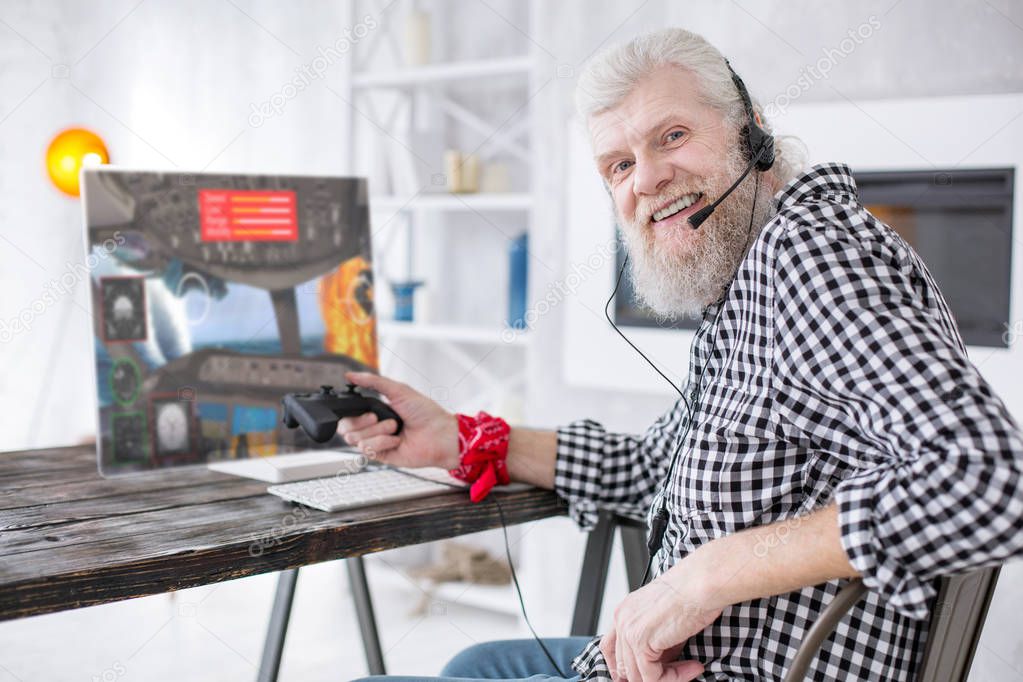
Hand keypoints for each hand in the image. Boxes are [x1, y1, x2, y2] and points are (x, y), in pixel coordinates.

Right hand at [338, 371, 457, 469]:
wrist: (439, 435)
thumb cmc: (425, 413)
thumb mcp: (399, 390)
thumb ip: (373, 381)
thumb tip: (351, 375)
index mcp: (375, 411)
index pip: (348, 413)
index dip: (349, 411)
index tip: (363, 407)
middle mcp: (374, 427)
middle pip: (346, 428)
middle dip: (361, 422)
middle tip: (377, 418)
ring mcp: (377, 442)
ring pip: (355, 439)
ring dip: (377, 431)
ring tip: (395, 428)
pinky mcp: (381, 455)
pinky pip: (368, 449)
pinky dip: (382, 442)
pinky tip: (396, 440)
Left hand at [600, 567, 721, 681]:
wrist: (701, 583)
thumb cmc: (691, 592)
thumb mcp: (664, 617)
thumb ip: (655, 642)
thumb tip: (661, 665)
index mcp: (624, 611)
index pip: (609, 649)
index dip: (622, 668)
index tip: (640, 677)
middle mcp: (621, 619)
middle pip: (622, 666)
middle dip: (648, 677)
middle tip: (675, 674)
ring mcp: (628, 631)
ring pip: (637, 677)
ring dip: (666, 679)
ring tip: (690, 670)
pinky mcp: (641, 642)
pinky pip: (652, 678)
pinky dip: (674, 678)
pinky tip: (693, 667)